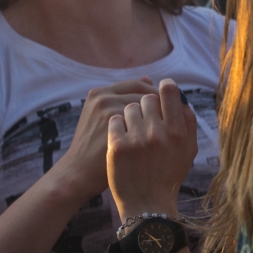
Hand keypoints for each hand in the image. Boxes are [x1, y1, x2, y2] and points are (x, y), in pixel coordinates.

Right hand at [49, 79, 157, 202]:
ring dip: (161, 119)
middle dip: (161, 107)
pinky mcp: (113, 125)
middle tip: (172, 123)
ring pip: (147, 108)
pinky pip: (145, 123)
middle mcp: (103, 96)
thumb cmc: (97, 148)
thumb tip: (150, 80)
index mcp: (101, 93)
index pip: (139, 85)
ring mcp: (108, 109)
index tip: (169, 111)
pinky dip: (156, 130)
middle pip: (145, 93)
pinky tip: (162, 142)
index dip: (157, 96)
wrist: (80, 173)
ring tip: (169, 133)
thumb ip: (124, 100)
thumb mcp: (106, 119)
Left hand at [106, 79, 198, 217]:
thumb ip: (188, 123)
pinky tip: (122, 139)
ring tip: (134, 133)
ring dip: (131, 116)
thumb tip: (181, 98)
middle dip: (147, 107)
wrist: (146, 205)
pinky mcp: (118, 146)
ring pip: (130, 107)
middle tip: (146, 121)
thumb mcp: (188, 152)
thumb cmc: (168, 176)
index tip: (161, 89)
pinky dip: (117, 126)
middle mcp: (159, 133)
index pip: (169, 91)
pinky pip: (115, 120)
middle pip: (148, 98)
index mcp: (178, 132)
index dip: (164, 86)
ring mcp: (137, 139)